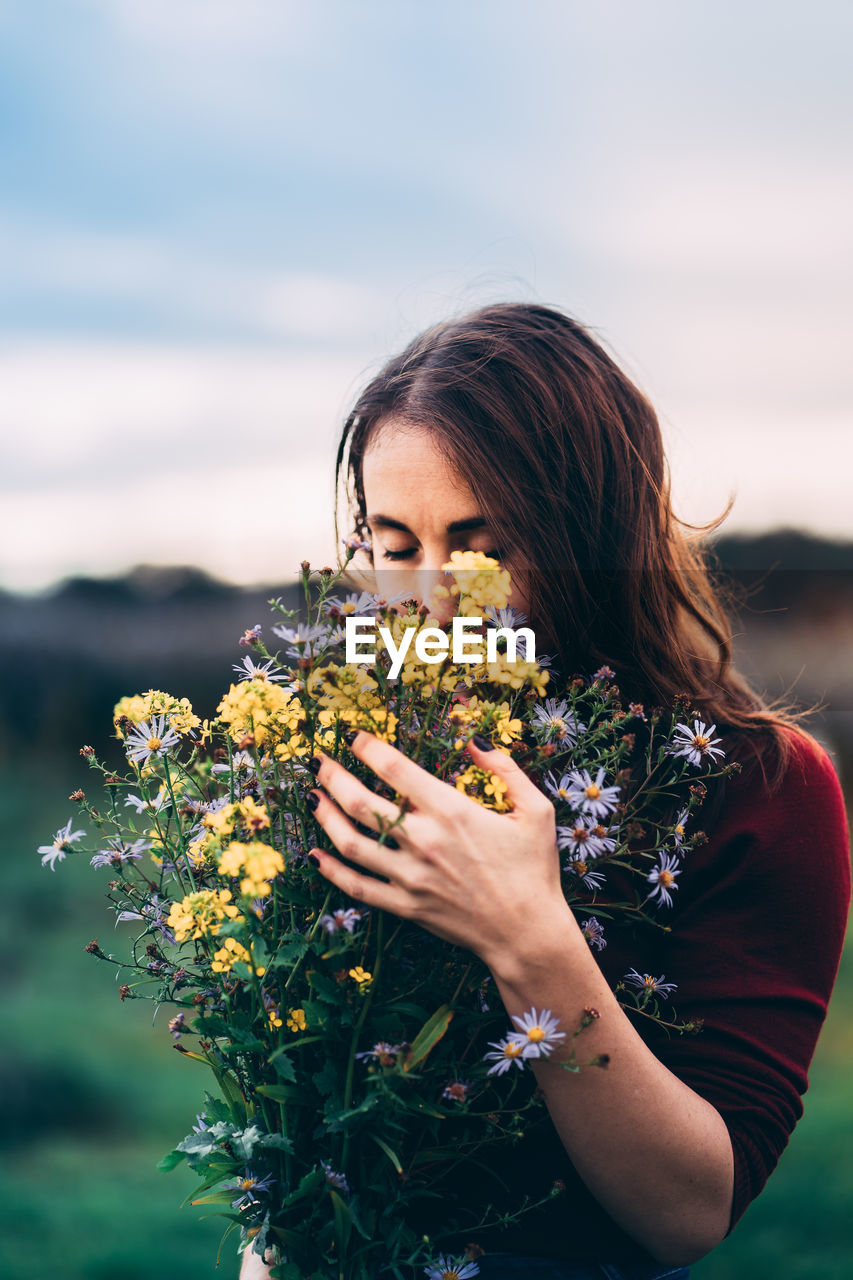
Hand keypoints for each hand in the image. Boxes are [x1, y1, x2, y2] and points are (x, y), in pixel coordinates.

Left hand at [304, 731, 573, 968]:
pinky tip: (314, 855)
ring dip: (325, 816)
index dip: (368, 747)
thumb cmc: (534, 869)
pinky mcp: (405, 906)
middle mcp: (424, 840)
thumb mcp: (536, 810)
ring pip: (350, 842)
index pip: (394, 768)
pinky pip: (357, 887)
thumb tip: (474, 742)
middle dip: (333, 776)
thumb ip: (506, 769)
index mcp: (452, 811)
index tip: (353, 736)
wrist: (528, 933)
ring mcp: (410, 876)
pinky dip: (331, 871)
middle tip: (318, 761)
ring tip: (311, 796)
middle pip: (361, 801)